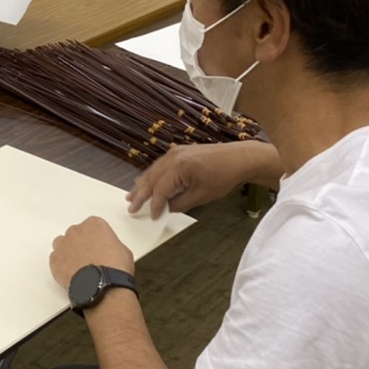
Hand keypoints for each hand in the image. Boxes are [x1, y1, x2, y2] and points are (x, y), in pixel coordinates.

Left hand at [49, 216, 134, 289]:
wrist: (103, 286)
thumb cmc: (114, 269)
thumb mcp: (123, 250)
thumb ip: (111, 245)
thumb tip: (110, 252)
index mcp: (94, 224)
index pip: (92, 226)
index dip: (95, 239)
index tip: (97, 247)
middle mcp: (76, 231)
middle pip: (75, 234)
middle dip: (80, 244)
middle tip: (88, 258)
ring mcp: (63, 245)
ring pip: (61, 244)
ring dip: (68, 252)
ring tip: (78, 266)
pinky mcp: (55, 260)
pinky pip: (55, 260)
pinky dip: (61, 266)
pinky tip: (71, 274)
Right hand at [126, 141, 274, 219]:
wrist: (237, 158)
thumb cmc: (222, 177)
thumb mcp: (201, 196)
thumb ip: (180, 203)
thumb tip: (165, 208)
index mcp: (179, 167)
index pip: (160, 189)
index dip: (154, 205)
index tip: (152, 217)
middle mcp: (173, 157)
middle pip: (151, 178)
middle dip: (140, 194)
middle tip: (131, 207)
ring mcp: (175, 152)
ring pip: (153, 170)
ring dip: (143, 184)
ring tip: (132, 196)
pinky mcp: (179, 151)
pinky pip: (160, 165)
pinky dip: (152, 175)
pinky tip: (146, 182)